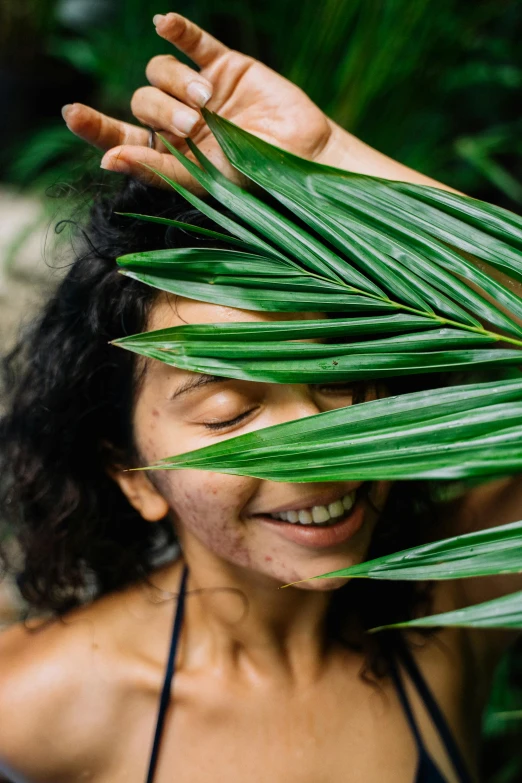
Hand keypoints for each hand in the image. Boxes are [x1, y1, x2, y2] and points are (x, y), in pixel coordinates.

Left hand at [62, 13, 335, 191]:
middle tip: (192, 123)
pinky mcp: (224, 66)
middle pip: (141, 100)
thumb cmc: (255, 180)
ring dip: (176, 80)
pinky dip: (177, 30)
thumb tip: (107, 160)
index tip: (72, 114)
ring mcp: (199, 91)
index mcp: (170, 154)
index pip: (120, 138)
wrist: (304, 158)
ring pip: (159, 70)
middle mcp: (179, 123)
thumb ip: (157, 170)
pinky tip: (166, 24)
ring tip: (208, 100)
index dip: (95, 126)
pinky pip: (191, 41)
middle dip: (161, 109)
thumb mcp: (204, 181)